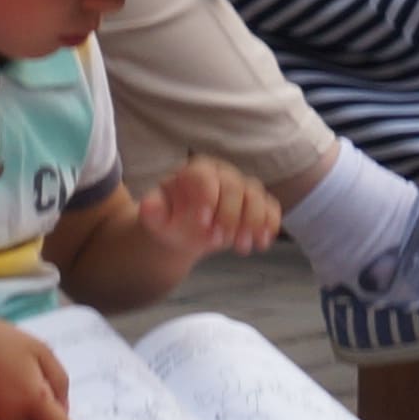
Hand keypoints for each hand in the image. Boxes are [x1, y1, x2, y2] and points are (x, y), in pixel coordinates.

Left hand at [127, 160, 280, 263]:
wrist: (186, 230)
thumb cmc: (170, 219)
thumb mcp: (156, 217)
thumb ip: (152, 210)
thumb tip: (148, 207)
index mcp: (195, 171)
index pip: (205, 178)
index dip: (206, 199)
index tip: (203, 224)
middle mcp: (222, 174)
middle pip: (234, 186)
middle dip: (229, 216)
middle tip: (217, 241)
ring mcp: (241, 187)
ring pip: (256, 195)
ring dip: (253, 223)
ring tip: (241, 248)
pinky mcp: (256, 203)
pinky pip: (270, 207)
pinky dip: (269, 225)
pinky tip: (261, 243)